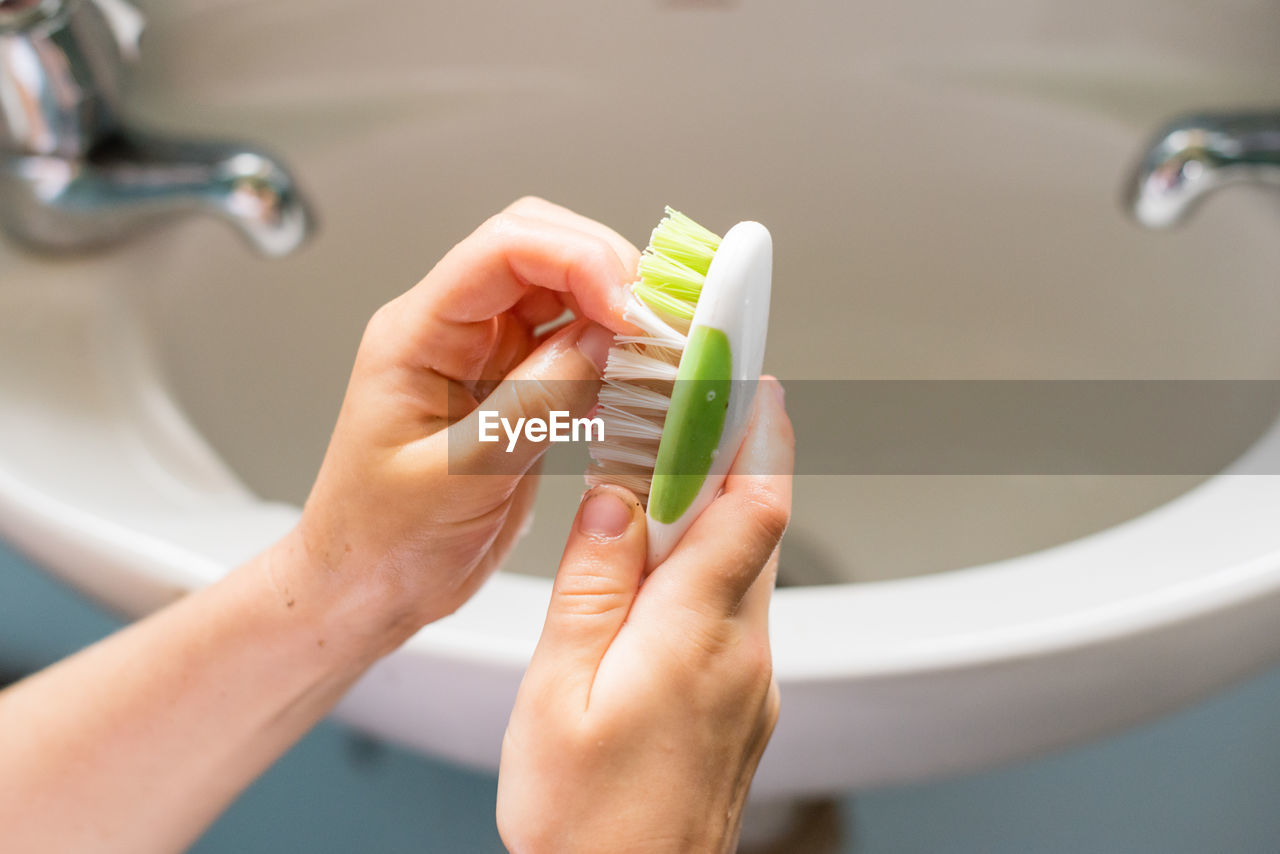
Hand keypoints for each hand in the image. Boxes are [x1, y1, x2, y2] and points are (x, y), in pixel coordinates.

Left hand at [276, 198, 640, 651]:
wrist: (368, 586)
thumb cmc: (381, 540)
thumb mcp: (461, 476)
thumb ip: (534, 403)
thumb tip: (604, 338)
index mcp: (417, 334)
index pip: (505, 249)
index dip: (579, 261)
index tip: (631, 310)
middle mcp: (454, 330)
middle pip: (543, 248)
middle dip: (610, 271)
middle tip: (661, 323)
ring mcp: (488, 355)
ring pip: (568, 292)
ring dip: (621, 313)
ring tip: (662, 355)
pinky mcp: (518, 387)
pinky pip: (578, 345)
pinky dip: (617, 355)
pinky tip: (638, 386)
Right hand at [497, 378, 793, 853]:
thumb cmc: (588, 824)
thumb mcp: (558, 693)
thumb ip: (590, 586)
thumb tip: (614, 497)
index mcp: (695, 636)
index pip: (752, 505)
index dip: (757, 430)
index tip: (751, 375)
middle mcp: (742, 653)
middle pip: (760, 525)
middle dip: (739, 454)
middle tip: (706, 401)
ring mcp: (752, 683)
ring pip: (750, 567)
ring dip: (722, 511)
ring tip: (668, 476)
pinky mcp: (745, 706)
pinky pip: (738, 612)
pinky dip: (712, 568)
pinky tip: (665, 574)